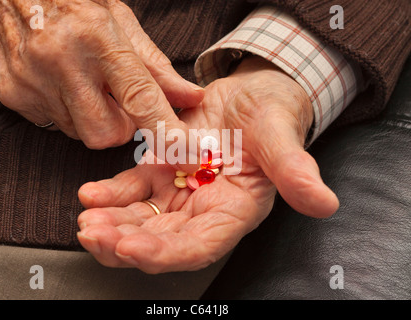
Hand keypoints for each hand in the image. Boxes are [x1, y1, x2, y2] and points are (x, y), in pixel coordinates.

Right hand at [0, 0, 202, 149]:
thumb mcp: (120, 21)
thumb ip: (157, 67)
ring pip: (79, 133)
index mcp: (96, 36)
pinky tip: (59, 83)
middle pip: (106, 133)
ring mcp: (31, 80)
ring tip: (82, 81)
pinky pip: (53, 124)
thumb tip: (192, 98)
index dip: (165, 130)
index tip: (186, 152)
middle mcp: (60, 60)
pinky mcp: (11, 94)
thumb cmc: (72, 2)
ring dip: (91, 118)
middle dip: (119, 128)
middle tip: (114, 99)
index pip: (139, 96)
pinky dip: (66, 112)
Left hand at [76, 56, 338, 272]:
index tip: (132, 250)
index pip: (199, 245)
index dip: (167, 253)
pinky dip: (110, 193)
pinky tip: (90, 193)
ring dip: (112, 224)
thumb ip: (297, 171)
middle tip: (94, 235)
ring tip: (86, 221)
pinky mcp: (160, 170)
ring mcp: (178, 191)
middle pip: (162, 241)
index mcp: (234, 211)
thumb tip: (324, 203)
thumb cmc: (272, 117)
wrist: (250, 96)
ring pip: (141, 220)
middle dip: (126, 244)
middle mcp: (203, 209)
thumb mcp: (283, 138)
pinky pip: (132, 189)